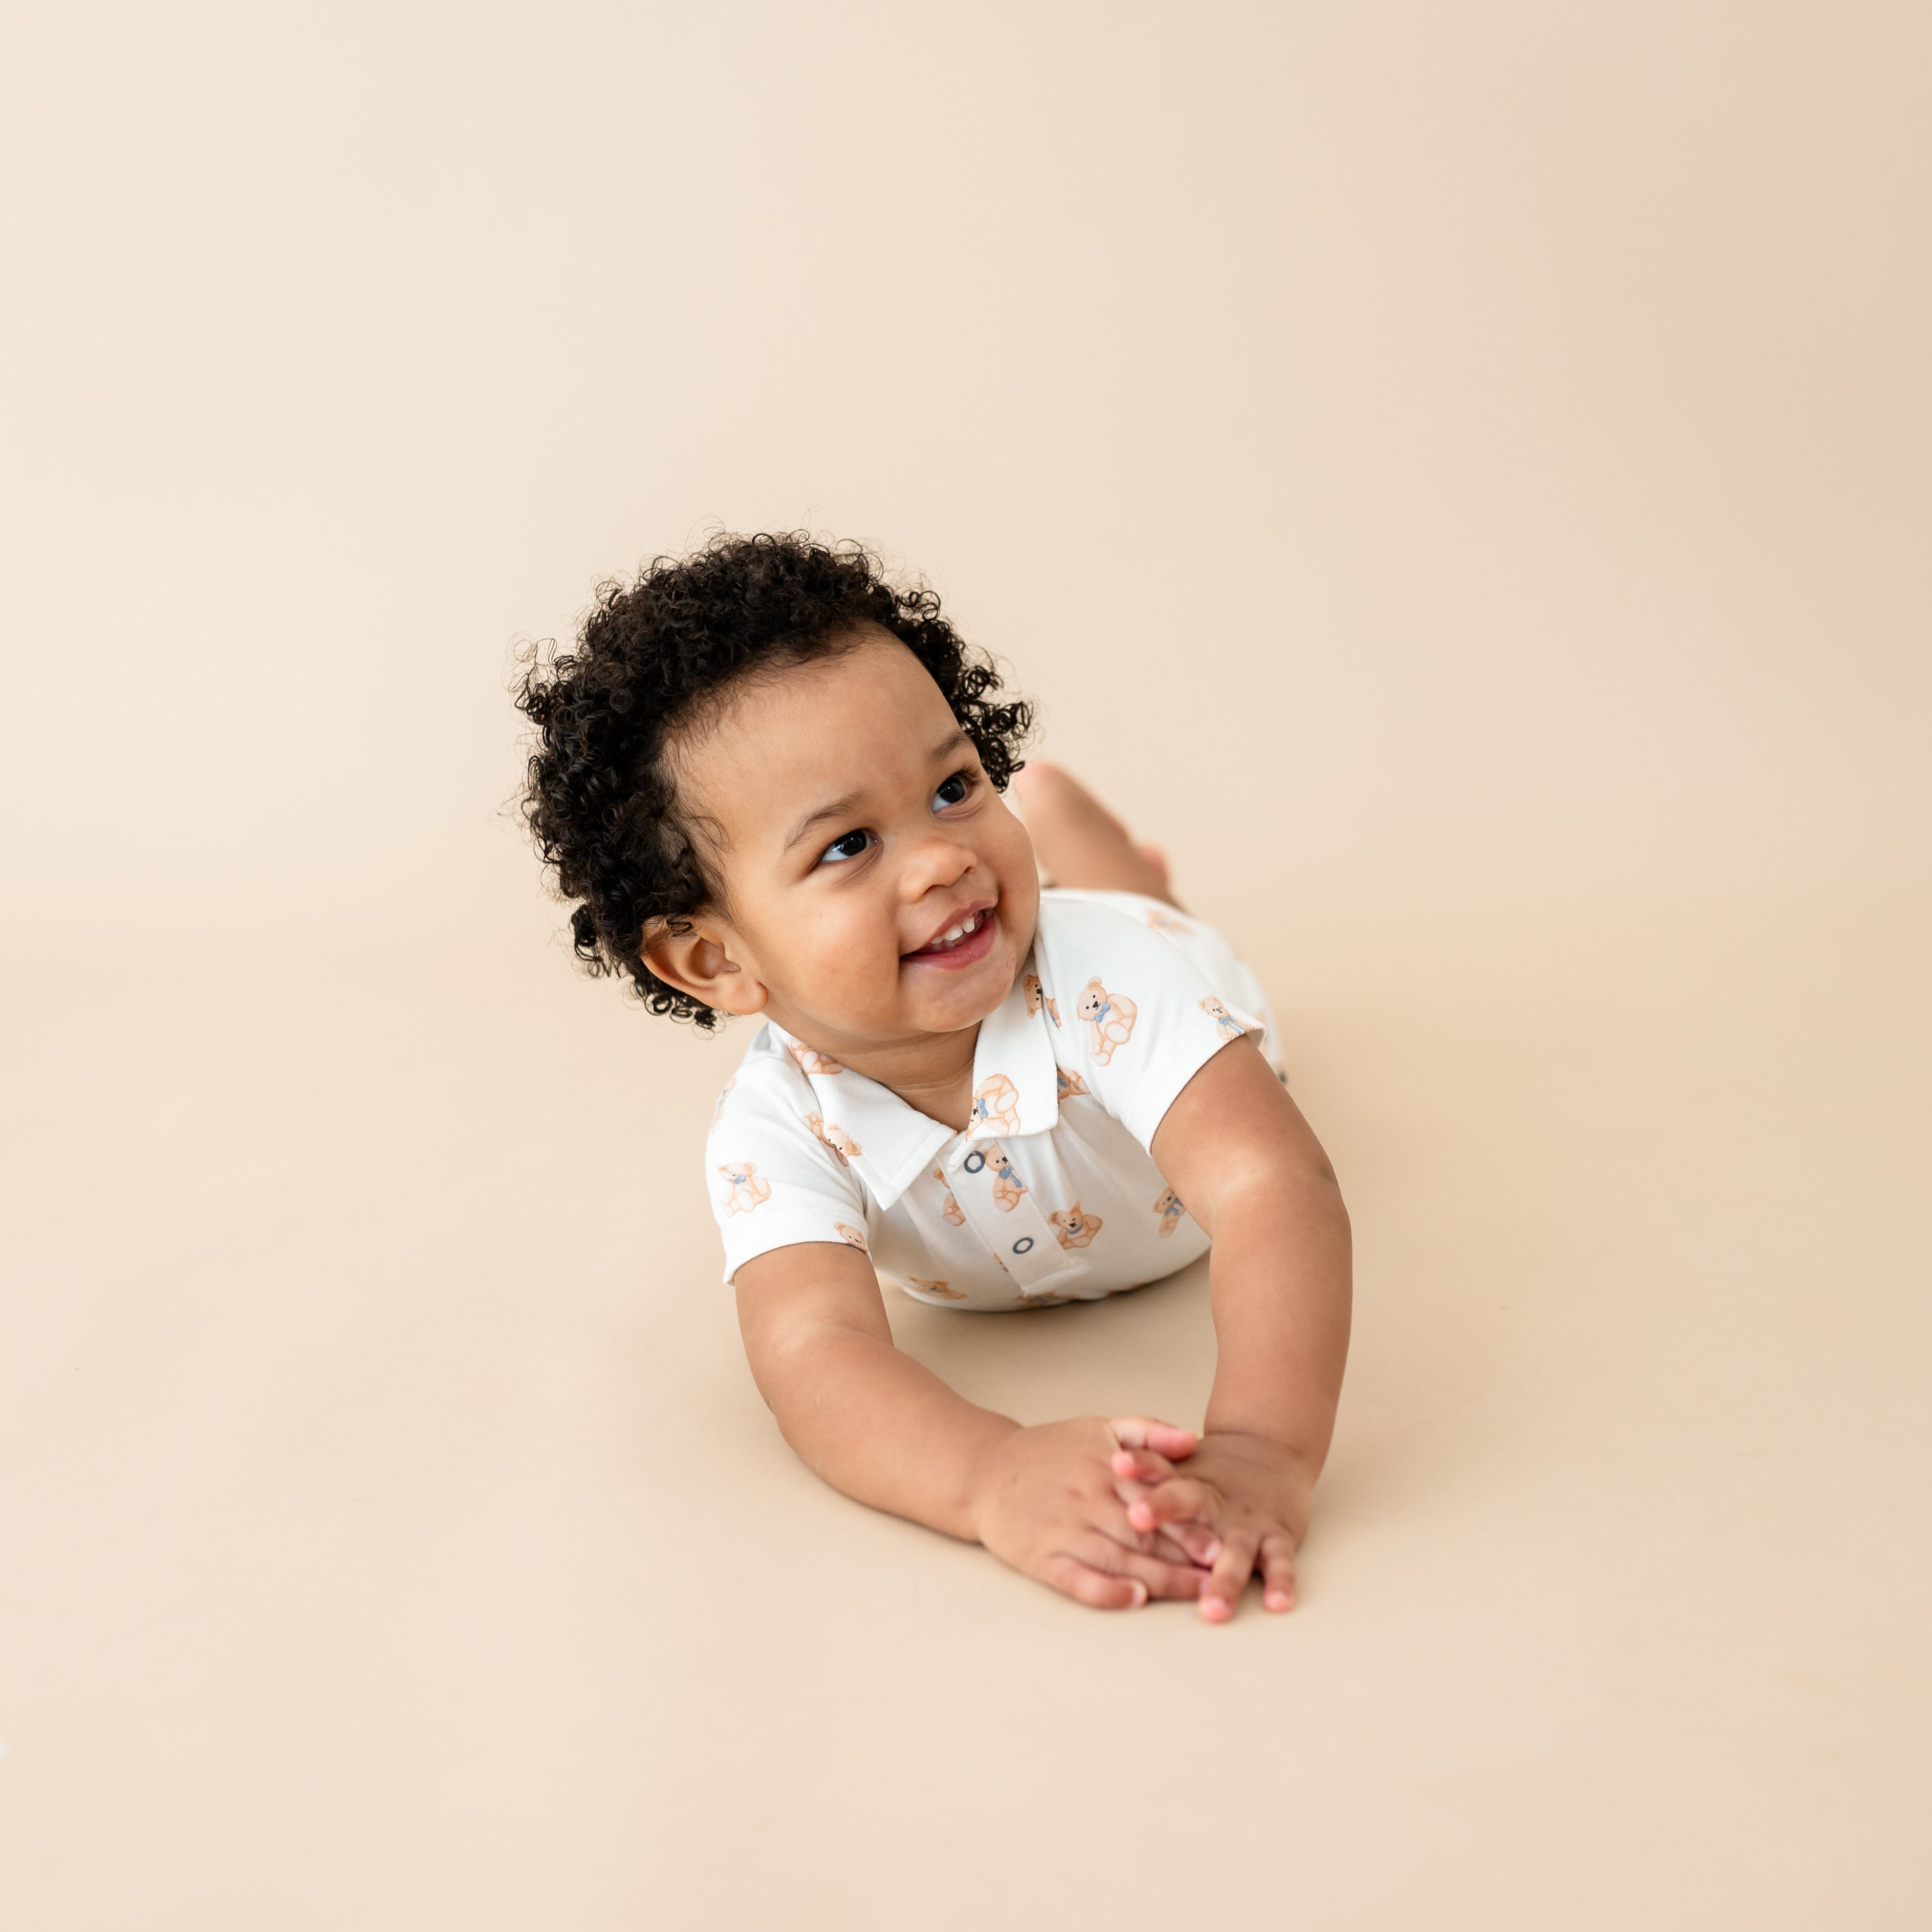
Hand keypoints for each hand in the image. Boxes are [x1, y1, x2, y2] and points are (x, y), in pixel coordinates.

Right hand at [971, 1416, 1211, 1609]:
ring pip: (1119, 1559)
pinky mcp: (1042, 1558)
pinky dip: (1107, 1591)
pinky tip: (1134, 1599)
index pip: (1156, 1497)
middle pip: (1144, 1533)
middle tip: (1223, 1573)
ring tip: (1198, 1593)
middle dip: (1186, 1555)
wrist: (985, 1471)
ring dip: (1161, 1579)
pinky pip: (1078, 1579)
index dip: (1192, 1521)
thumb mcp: (1097, 1427)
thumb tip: (1193, 1440)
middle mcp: (1087, 1499)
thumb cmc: (1049, 1451)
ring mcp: (1064, 1530)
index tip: (1225, 1540)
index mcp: (1105, 1467)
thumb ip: (1147, 1431)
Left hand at [1109, 1431, 1314, 1621]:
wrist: (1271, 1451)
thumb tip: (1101, 1472)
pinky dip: (1281, 1582)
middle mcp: (1215, 1500)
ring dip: (1225, 1579)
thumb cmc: (1213, 1472)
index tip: (1115, 1462)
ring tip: (1211, 1608)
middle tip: (1137, 1518)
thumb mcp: (1180, 1467)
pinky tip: (1277, 1603)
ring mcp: (1247, 1521)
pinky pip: (1280, 1562)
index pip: (1158, 1468)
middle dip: (1163, 1509)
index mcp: (1187, 1481)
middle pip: (1188, 1502)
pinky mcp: (1278, 1536)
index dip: (1138, 1465)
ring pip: (1235, 1549)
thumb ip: (1146, 1472)